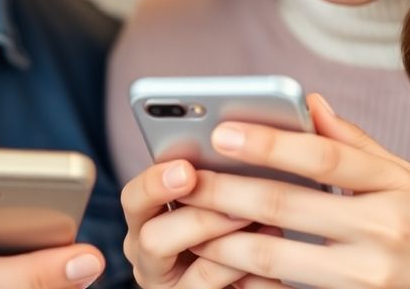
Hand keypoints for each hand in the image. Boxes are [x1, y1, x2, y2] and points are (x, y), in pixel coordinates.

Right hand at [120, 160, 286, 287]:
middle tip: (237, 206)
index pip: (134, 197)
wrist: (242, 275)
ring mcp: (170, 284)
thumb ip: (212, 174)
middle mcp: (148, 253)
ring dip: (230, 243)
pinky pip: (217, 287)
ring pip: (195, 267)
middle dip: (199, 218)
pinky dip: (247, 269)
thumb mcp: (213, 196)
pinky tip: (275, 250)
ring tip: (263, 223)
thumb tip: (241, 135)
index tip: (186, 170)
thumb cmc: (230, 226)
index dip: (155, 183)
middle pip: (153, 236)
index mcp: (147, 218)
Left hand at [177, 94, 409, 288]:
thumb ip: (351, 141)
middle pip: (288, 204)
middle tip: (182, 179)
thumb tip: (308, 99)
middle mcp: (384, 227)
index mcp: (393, 183)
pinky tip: (215, 258)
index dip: (269, 143)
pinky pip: (285, 284)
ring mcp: (368, 272)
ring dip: (223, 237)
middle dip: (225, 190)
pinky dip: (246, 271)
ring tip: (187, 220)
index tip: (221, 132)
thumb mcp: (400, 178)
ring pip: (276, 252)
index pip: (323, 156)